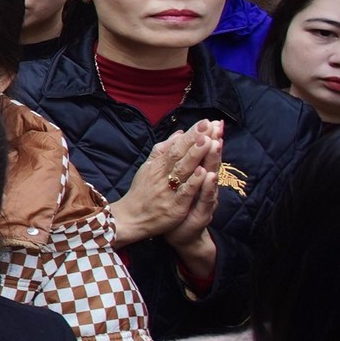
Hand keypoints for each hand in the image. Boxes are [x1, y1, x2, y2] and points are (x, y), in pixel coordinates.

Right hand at [112, 122, 216, 245]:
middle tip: (209, 125)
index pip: (177, 146)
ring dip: (195, 155)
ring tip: (208, 141)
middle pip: (180, 154)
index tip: (206, 122)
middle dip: (195, 140)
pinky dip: (193, 183)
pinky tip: (202, 173)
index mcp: (158, 165)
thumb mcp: (148, 167)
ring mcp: (168, 190)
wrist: (130, 218)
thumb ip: (163, 150)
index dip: (192, 134)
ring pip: (183, 170)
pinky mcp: (174, 207)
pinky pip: (184, 193)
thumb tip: (179, 133)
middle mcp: (162, 175)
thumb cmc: (141, 192)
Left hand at [163, 133, 220, 284]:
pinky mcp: (201, 213)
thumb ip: (185, 162)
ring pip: (211, 178)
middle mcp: (206, 186)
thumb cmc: (181, 205)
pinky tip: (208, 175)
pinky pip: (205, 198)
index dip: (210, 138)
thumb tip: (186, 140)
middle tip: (218, 128)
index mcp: (199, 177)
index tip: (214, 121)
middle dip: (214, 144)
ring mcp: (205, 199)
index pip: (205, 154)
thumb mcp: (182, 181)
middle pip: (211, 162)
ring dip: (213, 161)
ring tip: (216, 145)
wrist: (182, 234)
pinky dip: (206, 187)